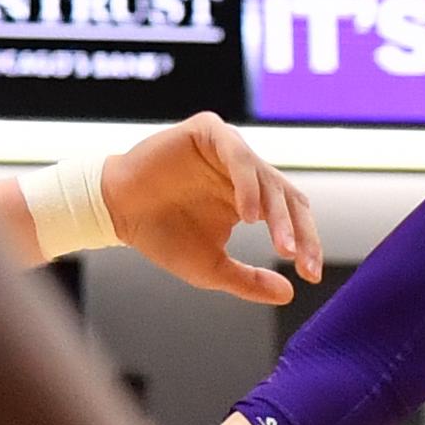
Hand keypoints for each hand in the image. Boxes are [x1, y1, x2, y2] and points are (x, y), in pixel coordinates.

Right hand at [100, 114, 322, 304]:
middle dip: (297, 230)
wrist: (115, 211)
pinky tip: (249, 214)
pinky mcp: (210, 132)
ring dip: (275, 212)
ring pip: (266, 178)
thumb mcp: (211, 267)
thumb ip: (249, 280)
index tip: (309, 275)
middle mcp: (247, 174)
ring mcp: (230, 150)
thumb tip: (289, 293)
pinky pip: (238, 154)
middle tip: (294, 258)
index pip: (293, 219)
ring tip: (276, 241)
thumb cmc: (162, 236)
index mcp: (254, 201)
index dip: (307, 245)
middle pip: (288, 198)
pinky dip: (248, 183)